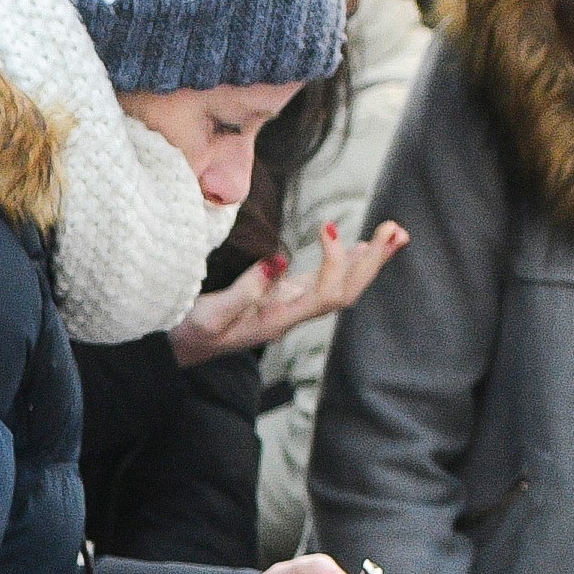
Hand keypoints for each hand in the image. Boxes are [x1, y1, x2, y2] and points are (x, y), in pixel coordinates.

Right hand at [168, 219, 402, 363]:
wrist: (178, 347)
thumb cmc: (189, 332)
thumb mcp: (212, 314)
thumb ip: (247, 289)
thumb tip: (280, 259)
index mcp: (279, 320)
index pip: (325, 293)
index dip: (334, 260)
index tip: (325, 226)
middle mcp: (293, 315)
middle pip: (347, 292)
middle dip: (373, 261)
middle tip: (394, 228)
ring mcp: (291, 306)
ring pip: (343, 287)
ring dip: (371, 261)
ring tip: (395, 233)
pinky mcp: (284, 296)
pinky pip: (327, 280)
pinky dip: (350, 262)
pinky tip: (363, 246)